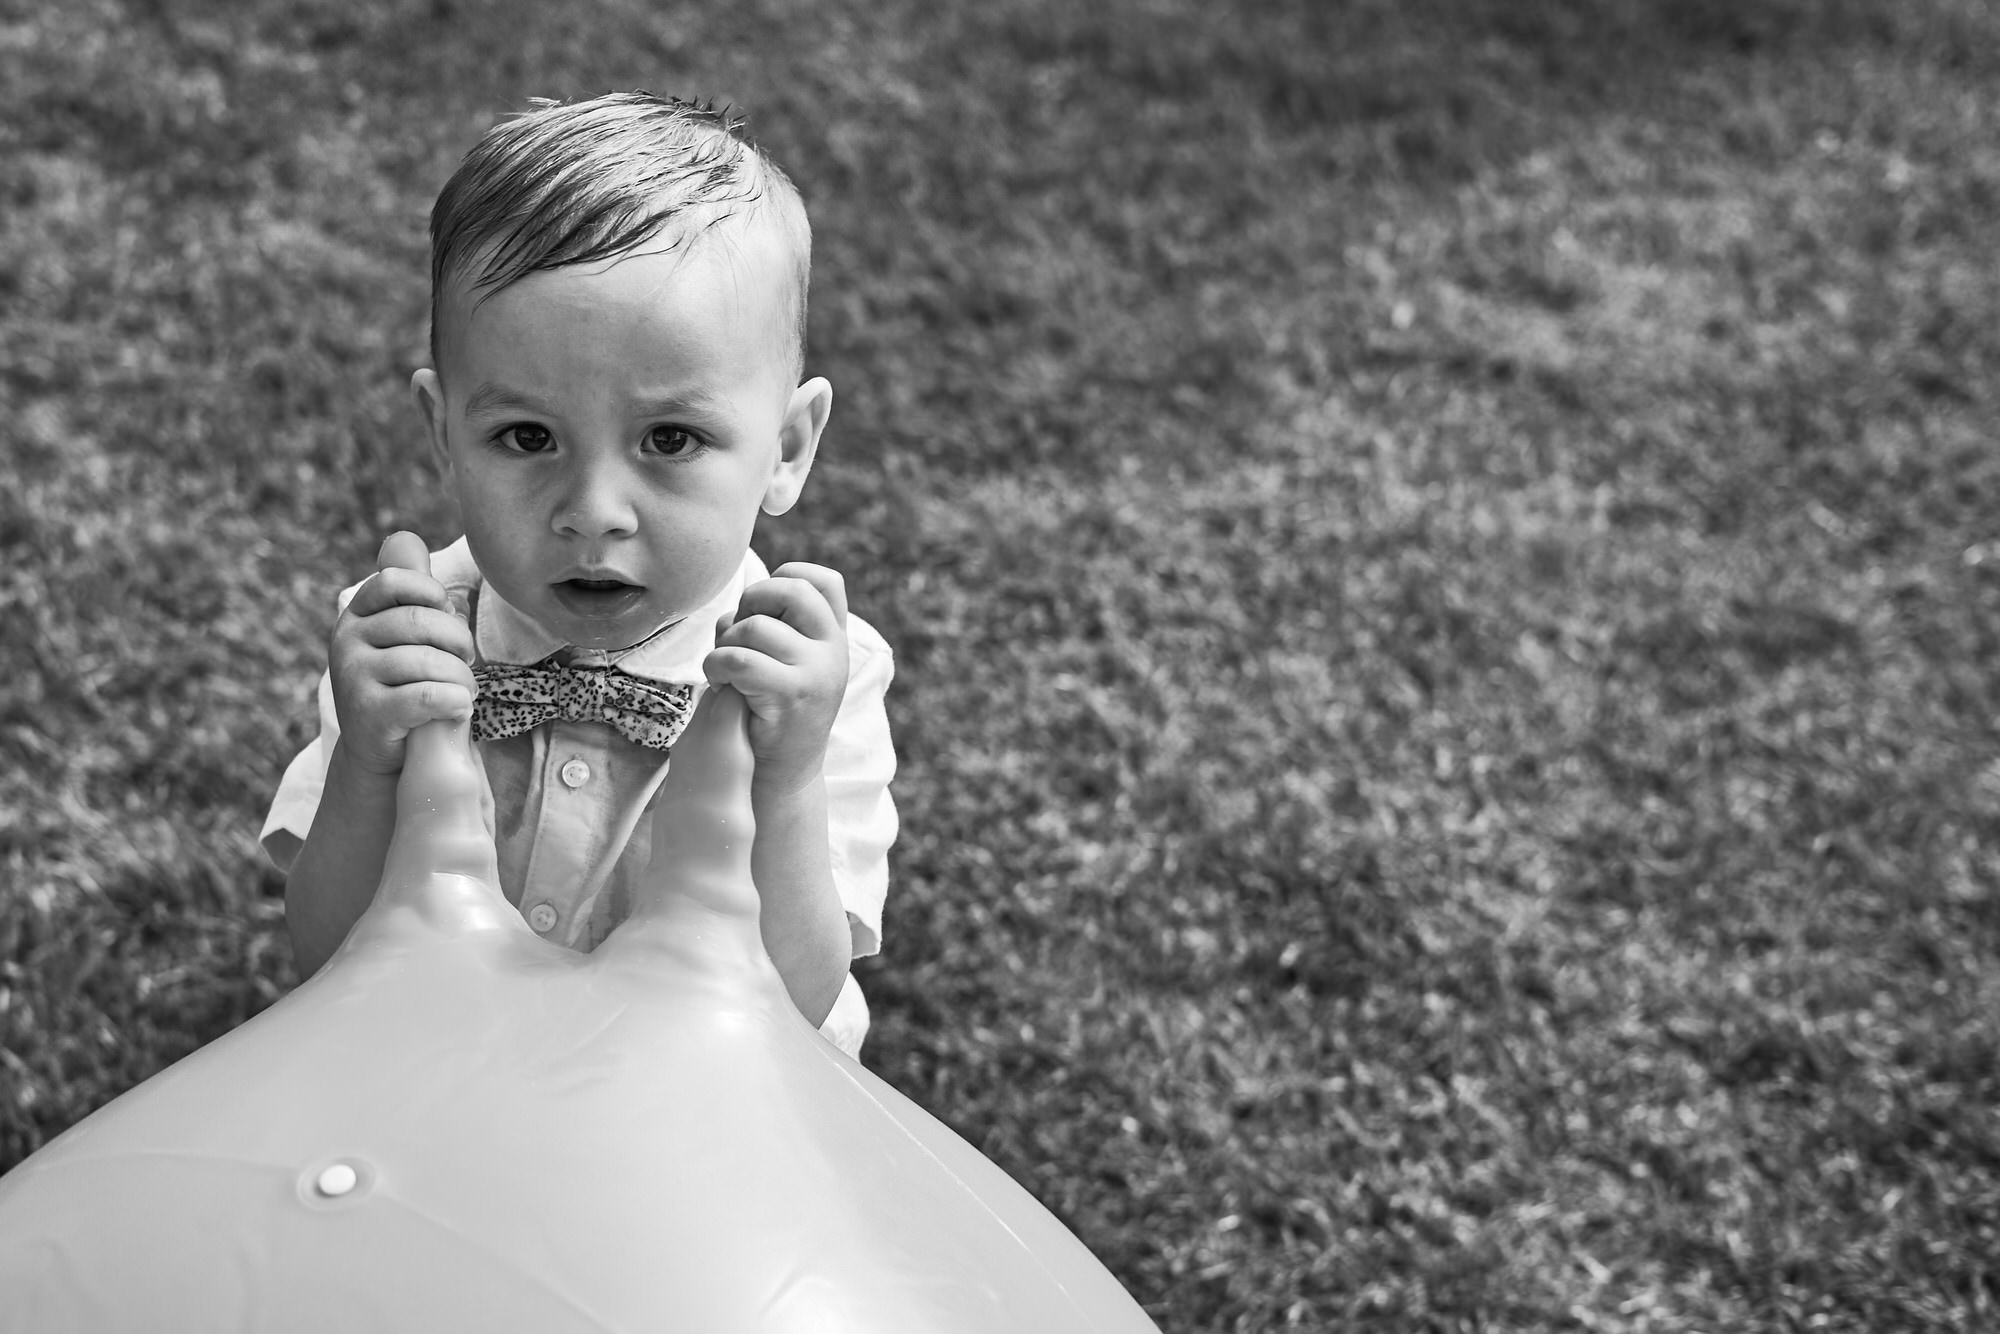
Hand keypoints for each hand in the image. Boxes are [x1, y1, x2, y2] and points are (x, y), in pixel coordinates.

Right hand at [328, 531, 476, 776]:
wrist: (381, 751)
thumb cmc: (403, 685)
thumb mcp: (401, 638)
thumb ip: (409, 595)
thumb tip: (406, 539)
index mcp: (357, 615)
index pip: (394, 581)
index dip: (432, 594)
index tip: (448, 614)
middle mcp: (347, 641)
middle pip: (420, 622)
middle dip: (458, 642)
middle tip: (468, 661)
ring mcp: (353, 678)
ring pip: (428, 662)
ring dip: (462, 678)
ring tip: (467, 690)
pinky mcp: (369, 714)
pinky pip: (426, 696)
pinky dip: (454, 701)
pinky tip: (460, 707)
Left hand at [703, 562, 849, 795]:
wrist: (781, 775)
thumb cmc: (770, 713)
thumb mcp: (786, 665)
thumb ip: (772, 629)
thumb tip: (735, 612)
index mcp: (834, 639)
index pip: (825, 580)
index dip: (787, 578)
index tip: (764, 608)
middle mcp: (833, 651)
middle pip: (793, 591)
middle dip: (752, 602)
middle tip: (739, 635)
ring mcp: (817, 672)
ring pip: (755, 628)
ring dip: (725, 644)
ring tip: (725, 669)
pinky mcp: (791, 694)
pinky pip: (739, 658)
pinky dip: (716, 666)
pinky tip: (718, 684)